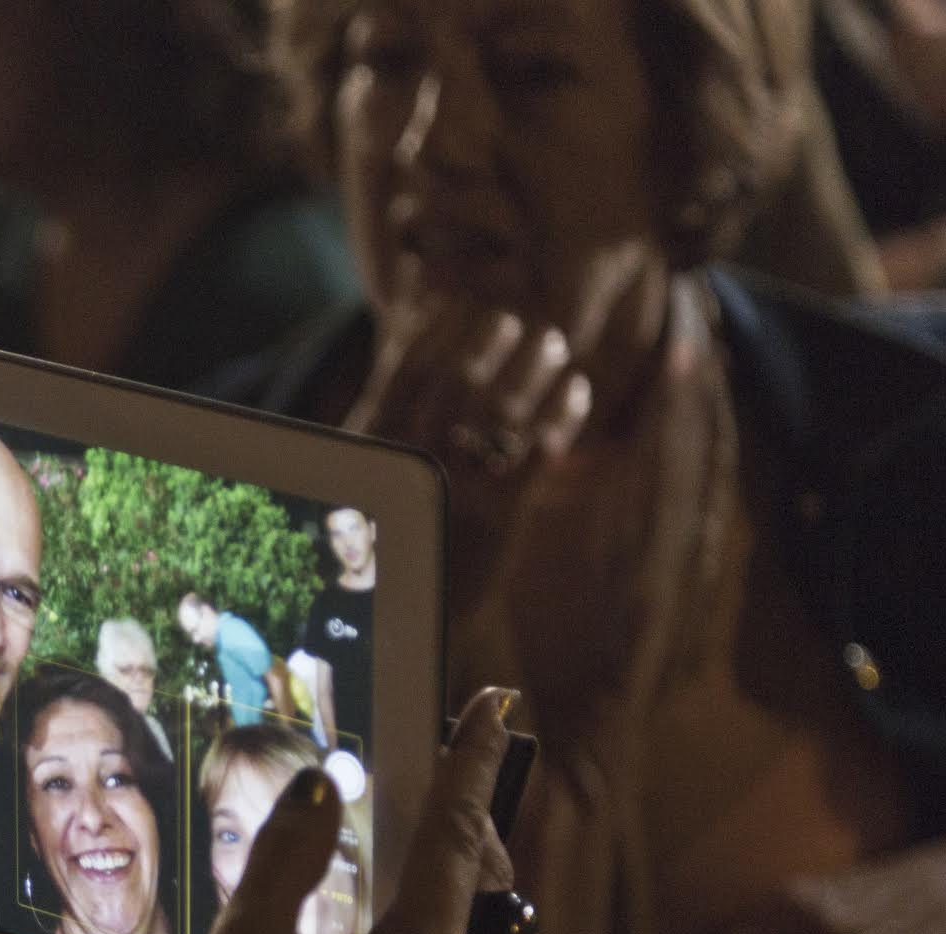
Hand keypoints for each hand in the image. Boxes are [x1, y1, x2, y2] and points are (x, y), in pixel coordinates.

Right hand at [346, 281, 593, 539]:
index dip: (438, 329)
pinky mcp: (502, 519)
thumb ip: (384, 408)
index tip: (462, 302)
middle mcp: (418, 465)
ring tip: (552, 343)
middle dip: (490, 342)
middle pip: (460, 382)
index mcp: (376, 452)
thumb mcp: (368, 474)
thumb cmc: (389, 535)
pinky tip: (577, 390)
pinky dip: (563, 414)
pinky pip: (541, 451)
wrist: (406, 620)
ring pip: (505, 410)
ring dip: (534, 367)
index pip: (406, 371)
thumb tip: (400, 343)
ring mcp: (461, 490)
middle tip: (514, 320)